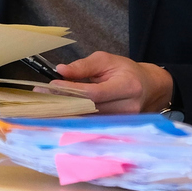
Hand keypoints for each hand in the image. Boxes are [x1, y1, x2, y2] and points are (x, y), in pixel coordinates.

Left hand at [51, 51, 173, 113]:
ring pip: (88, 120)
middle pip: (89, 110)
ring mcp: (123, 122)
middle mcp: (127, 107)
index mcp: (128, 86)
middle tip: (41, 97)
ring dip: (66, 113)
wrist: (150, 87)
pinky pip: (92, 125)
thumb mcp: (107, 60)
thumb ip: (84, 66)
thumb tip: (61, 70)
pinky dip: (75, 119)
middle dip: (64, 102)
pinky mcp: (117, 130)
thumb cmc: (127, 71)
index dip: (71, 90)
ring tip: (47, 105)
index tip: (52, 85)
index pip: (94, 93)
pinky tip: (61, 114)